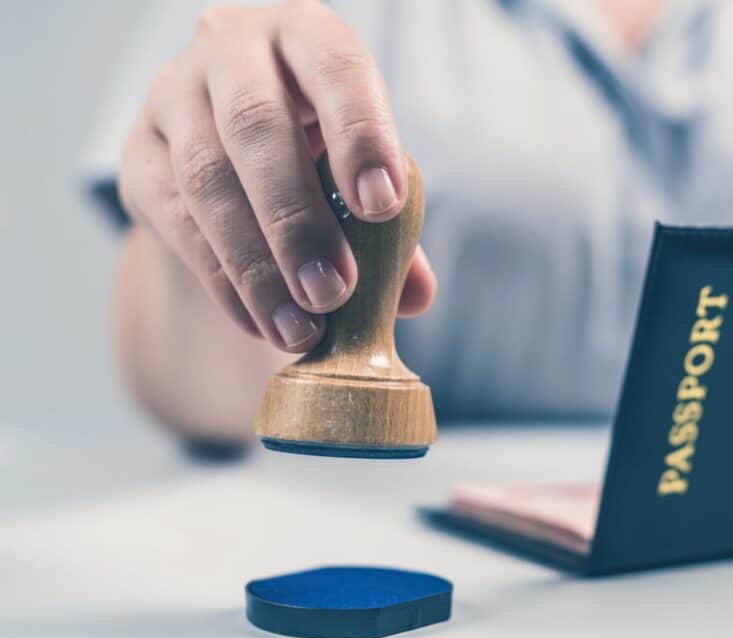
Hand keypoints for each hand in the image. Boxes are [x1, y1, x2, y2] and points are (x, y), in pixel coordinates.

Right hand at [118, 0, 435, 352]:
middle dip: (297, 218)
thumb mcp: (359, 166)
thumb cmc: (318, 150)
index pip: (334, 68)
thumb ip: (392, 223)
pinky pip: (175, 220)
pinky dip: (222, 280)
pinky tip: (262, 322)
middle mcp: (231, 49)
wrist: (231, 149)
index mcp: (305, 36)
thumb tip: (416, 294)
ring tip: (300, 328)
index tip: (383, 207)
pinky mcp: (138, 156)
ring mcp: (173, 97)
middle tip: (334, 292)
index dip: (360, 134)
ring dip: (256, 264)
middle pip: (256, 127)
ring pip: (206, 178)